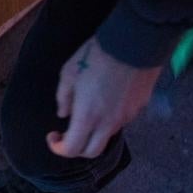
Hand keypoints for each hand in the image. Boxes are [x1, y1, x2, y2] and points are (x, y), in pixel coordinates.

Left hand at [48, 36, 161, 158]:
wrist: (135, 40)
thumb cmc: (96, 55)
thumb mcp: (69, 73)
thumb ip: (63, 98)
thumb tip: (63, 115)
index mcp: (87, 116)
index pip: (71, 150)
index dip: (58, 148)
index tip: (53, 135)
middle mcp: (108, 122)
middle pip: (92, 152)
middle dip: (77, 148)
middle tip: (69, 133)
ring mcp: (127, 116)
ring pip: (107, 136)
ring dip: (94, 133)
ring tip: (88, 114)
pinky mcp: (140, 107)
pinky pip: (121, 121)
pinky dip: (109, 120)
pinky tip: (106, 103)